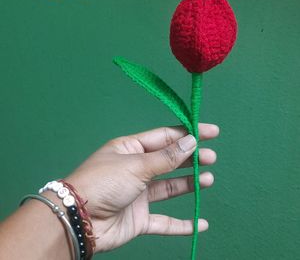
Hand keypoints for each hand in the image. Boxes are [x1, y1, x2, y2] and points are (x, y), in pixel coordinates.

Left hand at [66, 123, 218, 251]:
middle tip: (211, 158)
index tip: (211, 132)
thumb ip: (166, 157)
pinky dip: (182, 224)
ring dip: (189, 184)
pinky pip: (164, 221)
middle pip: (169, 161)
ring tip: (208, 179)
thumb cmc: (104, 182)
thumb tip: (191, 140)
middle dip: (191, 158)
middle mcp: (136, 169)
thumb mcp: (137, 164)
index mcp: (131, 148)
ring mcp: (138, 194)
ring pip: (169, 187)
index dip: (188, 133)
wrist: (78, 220)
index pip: (165, 137)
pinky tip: (200, 224)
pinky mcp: (139, 218)